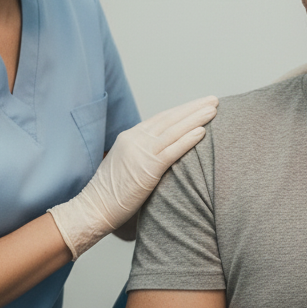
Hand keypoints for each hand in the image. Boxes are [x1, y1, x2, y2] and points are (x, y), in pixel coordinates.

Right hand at [48, 96, 217, 257]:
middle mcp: (136, 139)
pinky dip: (188, 139)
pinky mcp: (147, 168)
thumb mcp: (124, 165)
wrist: (93, 208)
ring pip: (174, 130)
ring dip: (196, 118)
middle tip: (212, 100)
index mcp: (130, 137)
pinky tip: (202, 132)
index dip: (181, 111)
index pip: (161, 119)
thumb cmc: (109, 194)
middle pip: (170, 118)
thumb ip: (141, 155)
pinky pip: (172, 150)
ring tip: (213, 109)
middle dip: (193, 108)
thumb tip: (158, 156)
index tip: (197, 105)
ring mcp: (141, 152)